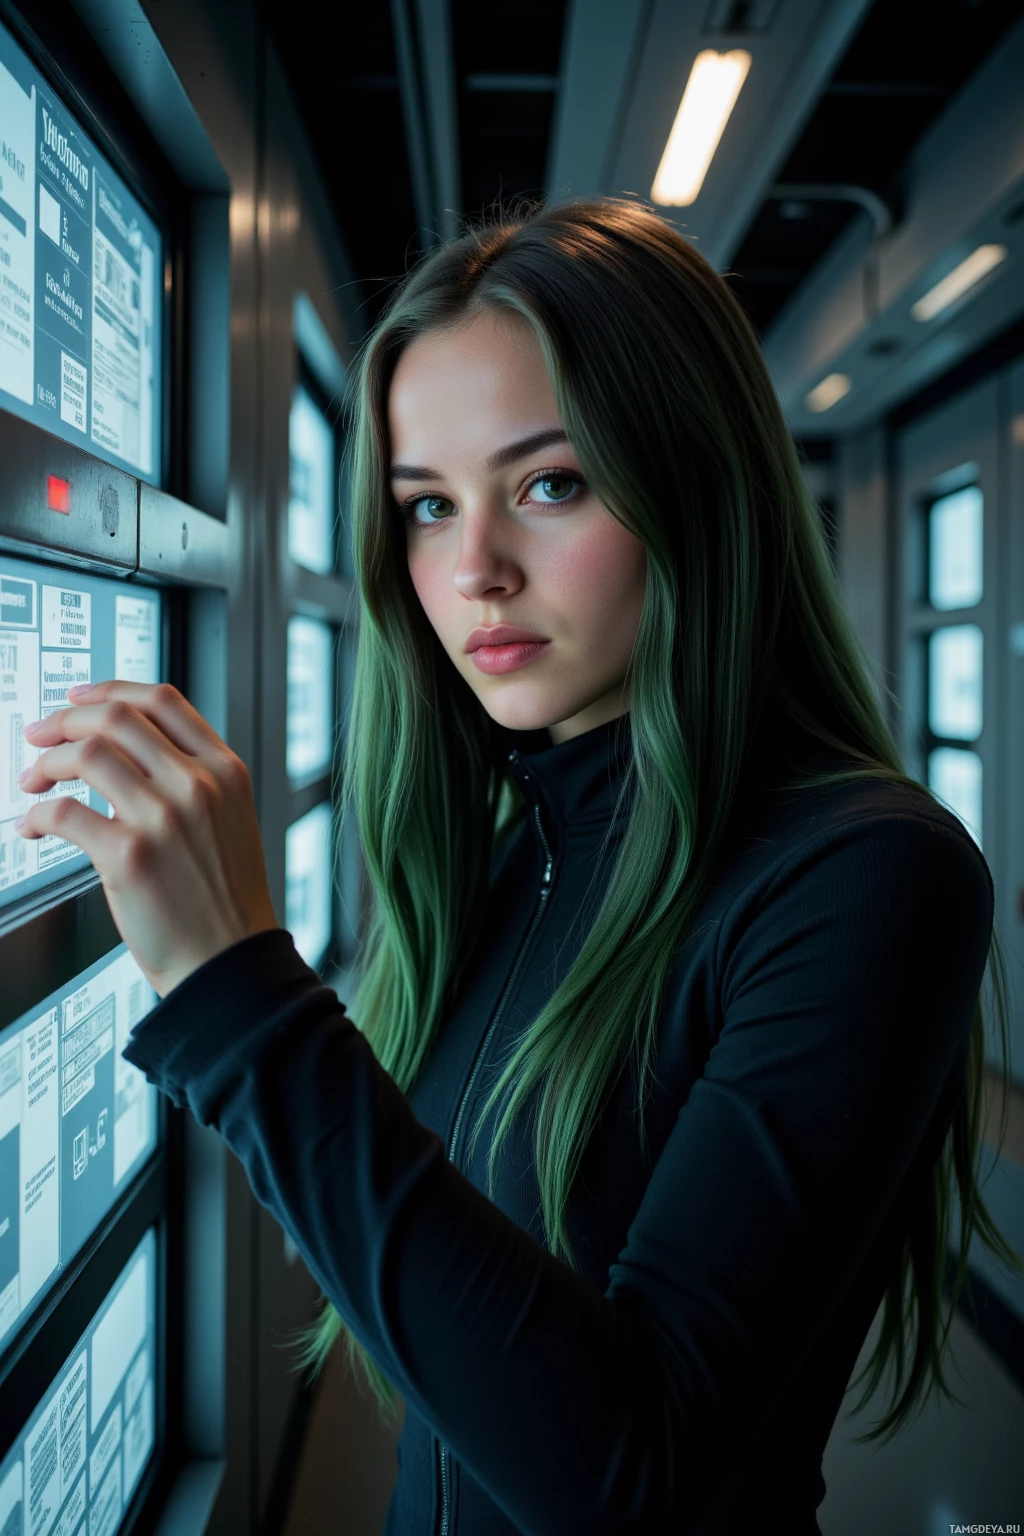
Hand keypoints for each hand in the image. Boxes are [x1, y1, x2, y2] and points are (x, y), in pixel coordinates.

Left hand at [14, 681, 279, 997]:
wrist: (228, 962)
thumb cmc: (224, 900)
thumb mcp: (229, 820)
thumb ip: (192, 779)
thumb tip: (126, 750)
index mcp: (225, 770)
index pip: (161, 700)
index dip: (109, 690)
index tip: (77, 698)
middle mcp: (198, 785)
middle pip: (116, 717)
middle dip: (63, 721)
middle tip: (39, 737)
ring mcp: (164, 818)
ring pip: (86, 754)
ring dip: (46, 764)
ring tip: (33, 784)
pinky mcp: (129, 856)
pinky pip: (64, 813)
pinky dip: (36, 815)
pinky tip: (34, 827)